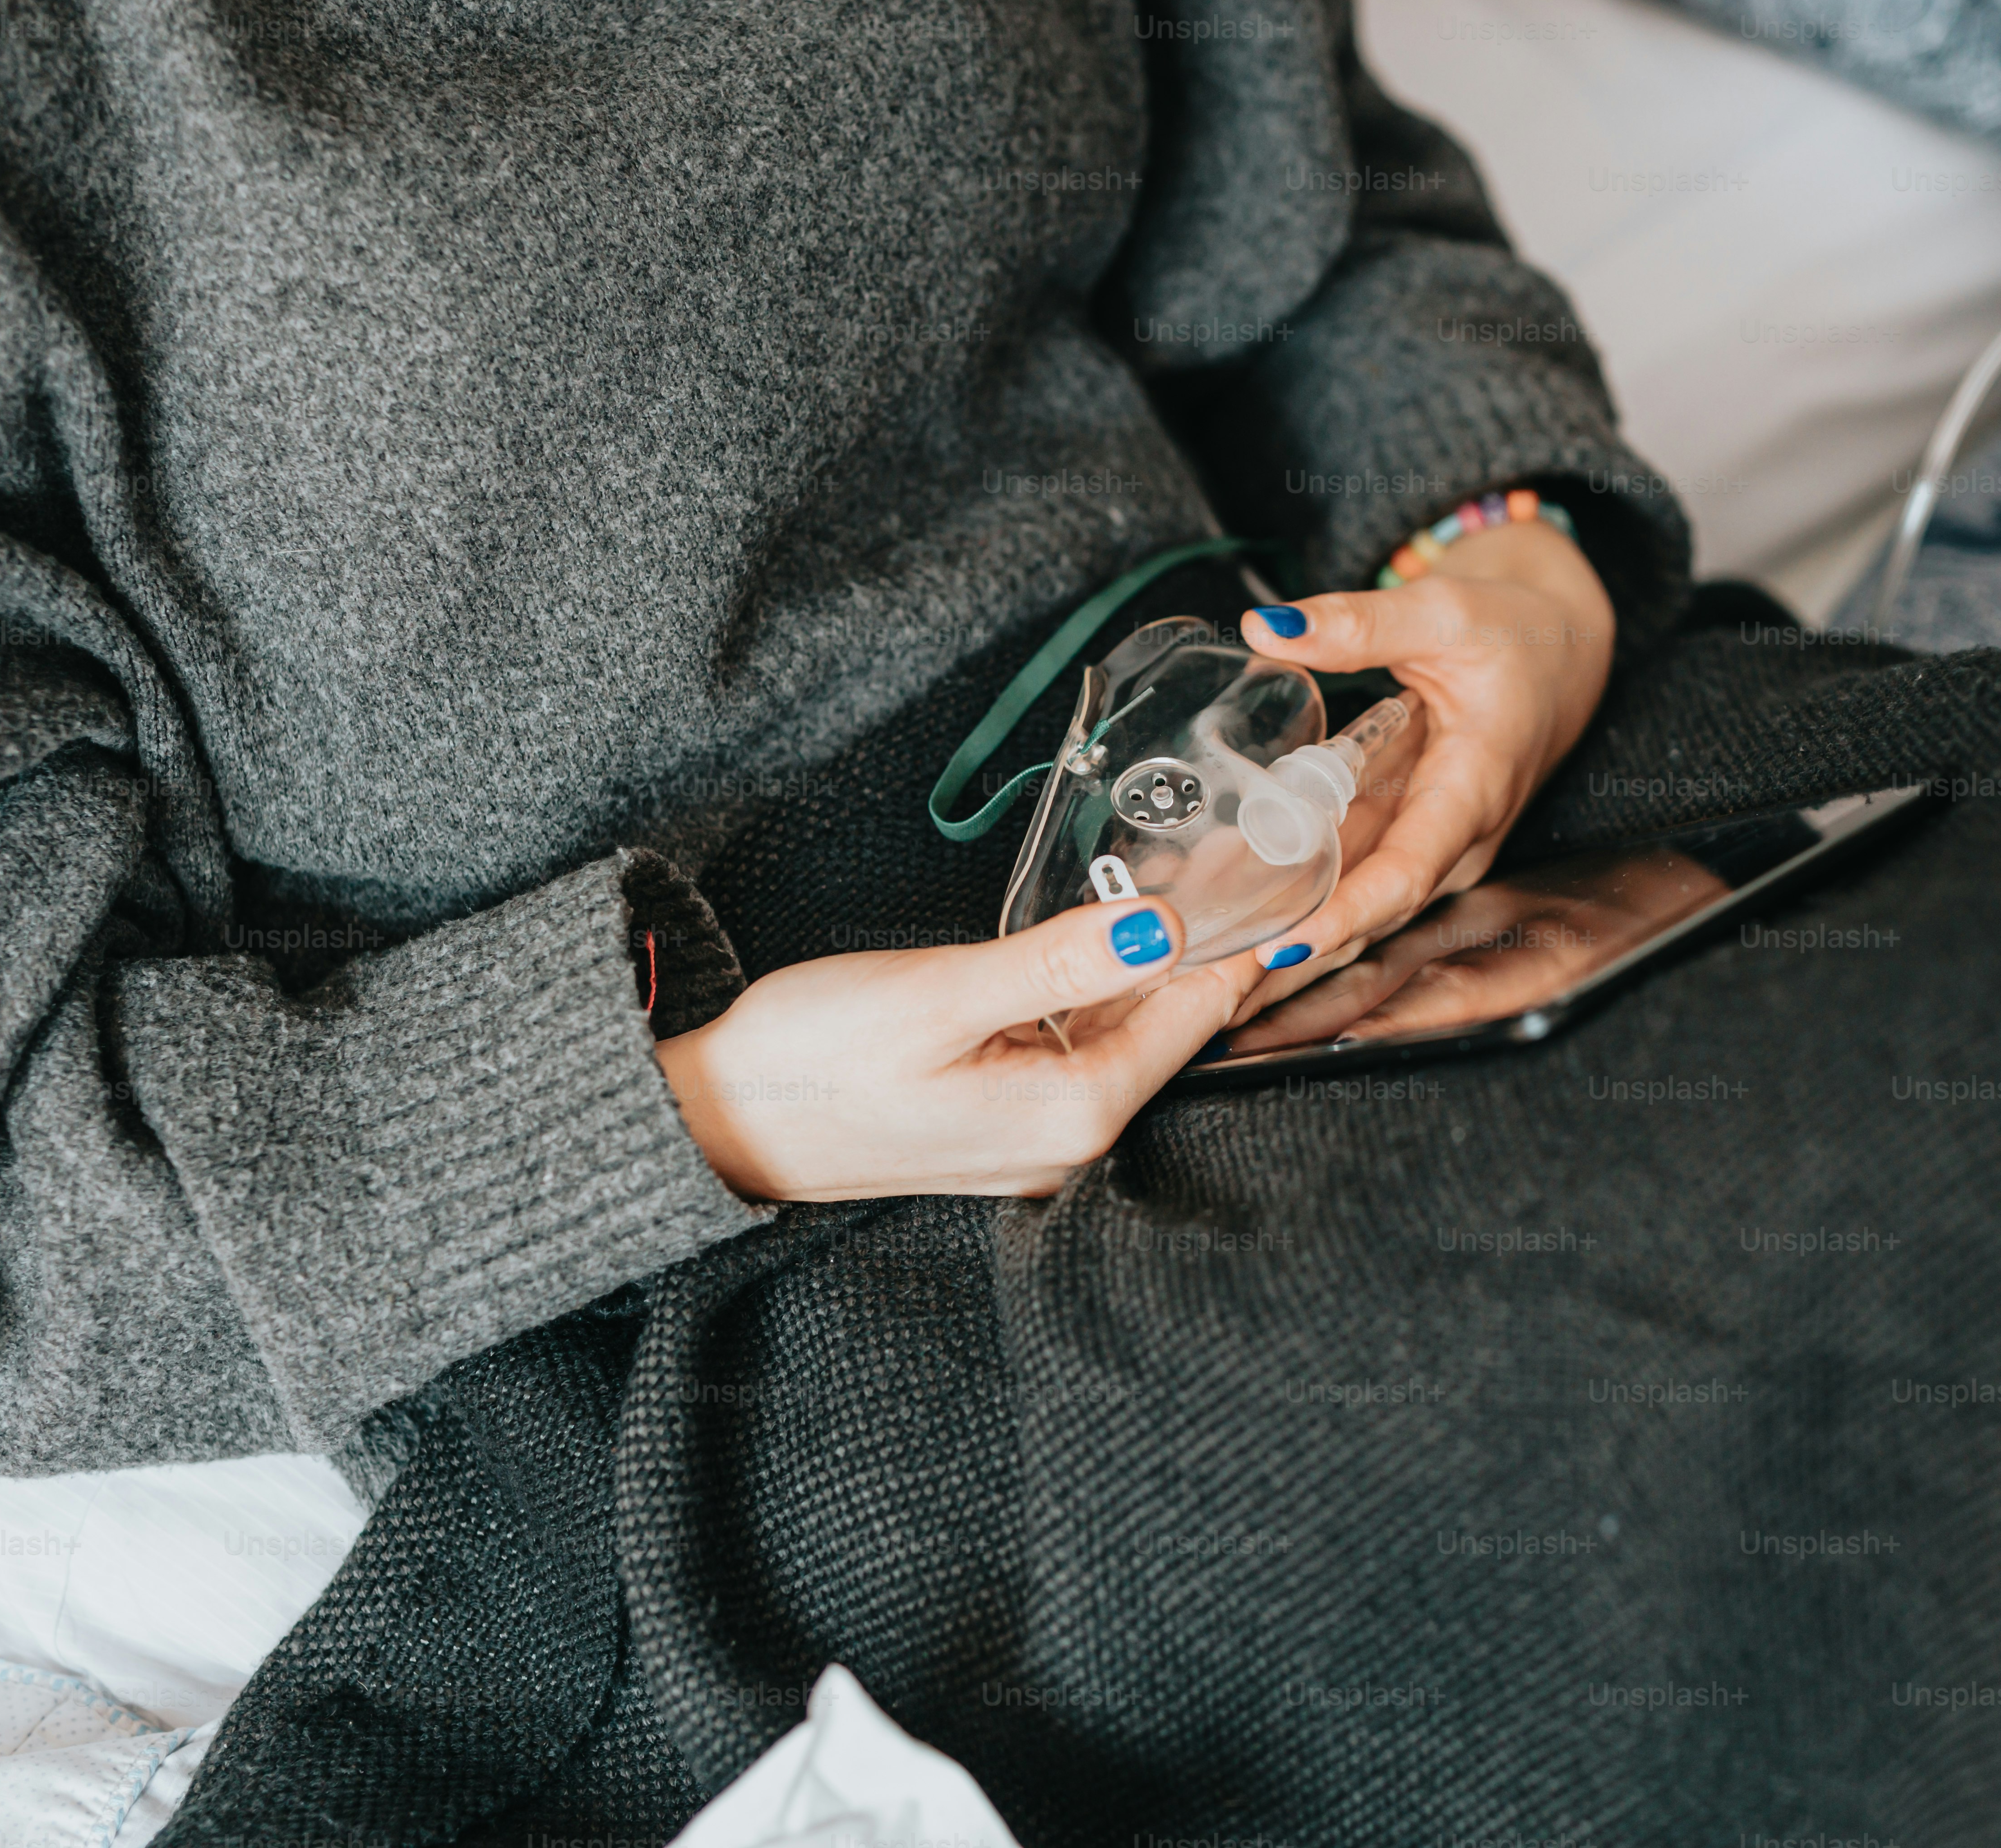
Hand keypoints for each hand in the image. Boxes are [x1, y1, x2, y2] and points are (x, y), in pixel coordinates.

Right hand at [653, 896, 1249, 1200]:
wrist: (716, 1120)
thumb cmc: (812, 1058)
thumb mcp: (939, 996)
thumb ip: (1057, 962)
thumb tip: (1164, 926)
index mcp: (1070, 1114)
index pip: (1192, 1019)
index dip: (1239, 941)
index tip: (1284, 870)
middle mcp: (1067, 1142)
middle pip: (1170, 1033)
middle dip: (1209, 952)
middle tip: (1250, 857)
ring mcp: (1034, 1138)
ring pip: (1128, 1039)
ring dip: (1158, 969)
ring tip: (1200, 880)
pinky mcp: (1000, 1119)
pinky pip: (1083, 1050)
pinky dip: (1107, 994)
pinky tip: (1111, 940)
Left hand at [1227, 517, 1612, 1022]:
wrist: (1560, 654)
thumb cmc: (1516, 635)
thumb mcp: (1443, 612)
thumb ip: (1357, 624)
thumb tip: (1269, 626)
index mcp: (1473, 791)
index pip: (1405, 874)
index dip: (1344, 915)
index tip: (1279, 946)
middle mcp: (1456, 839)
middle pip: (1368, 912)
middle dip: (1289, 950)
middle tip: (1202, 971)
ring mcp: (1432, 847)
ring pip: (1353, 906)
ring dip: (1279, 930)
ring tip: (1195, 956)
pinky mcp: (1410, 841)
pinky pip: (1348, 879)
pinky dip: (1289, 896)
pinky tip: (1220, 903)